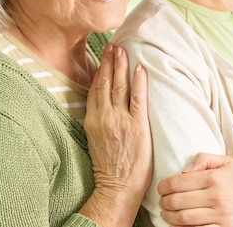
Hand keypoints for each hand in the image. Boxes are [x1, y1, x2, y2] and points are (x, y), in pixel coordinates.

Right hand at [81, 43, 151, 224]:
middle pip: (106, 83)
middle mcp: (104, 117)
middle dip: (109, 61)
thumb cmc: (109, 167)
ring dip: (121, 65)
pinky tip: (140, 68)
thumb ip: (99, 120)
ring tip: (123, 49)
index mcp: (92, 120)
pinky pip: (138, 98)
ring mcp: (120, 120)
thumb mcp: (95, 140)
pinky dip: (138, 81)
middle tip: (113, 45)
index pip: (95, 89)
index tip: (103, 57)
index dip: (100, 71)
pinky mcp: (136, 125)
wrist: (116, 186)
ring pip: (119, 86)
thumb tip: (105, 106)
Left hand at [158, 153, 232, 226]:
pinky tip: (180, 225)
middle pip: (178, 201)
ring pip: (185, 219)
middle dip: (164, 202)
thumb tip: (184, 170)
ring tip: (167, 214)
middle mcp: (217, 196)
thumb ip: (205, 160)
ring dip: (170, 217)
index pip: (179, 182)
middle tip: (162, 202)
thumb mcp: (228, 163)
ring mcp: (222, 216)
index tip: (161, 189)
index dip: (164, 186)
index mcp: (215, 178)